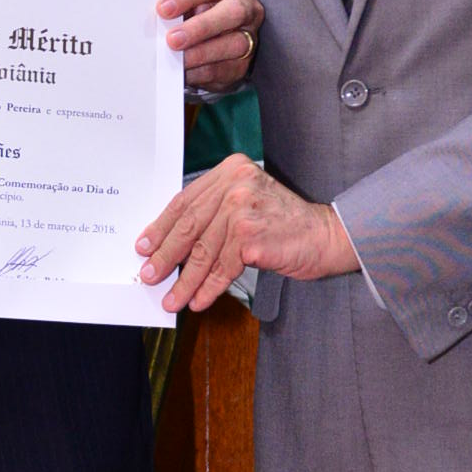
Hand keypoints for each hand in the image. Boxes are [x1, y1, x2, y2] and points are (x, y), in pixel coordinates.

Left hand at [136, 153, 357, 314]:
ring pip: (203, 251)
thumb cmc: (286, 223)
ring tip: (172, 298)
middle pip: (189, 225)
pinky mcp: (251, 236)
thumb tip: (171, 243)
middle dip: (165, 255)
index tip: (144, 246)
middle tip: (150, 276)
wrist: (327, 236)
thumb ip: (215, 212)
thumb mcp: (247, 203)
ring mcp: (243, 209)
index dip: (161, 227)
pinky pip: (222, 269)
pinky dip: (208, 288)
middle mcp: (235, 184)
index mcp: (230, 170)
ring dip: (184, 280)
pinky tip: (199, 301)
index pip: (185, 201)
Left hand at [156, 0, 262, 90]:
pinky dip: (201, 72)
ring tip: (178, 59)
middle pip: (231, 13)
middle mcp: (248, 8)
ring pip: (233, 44)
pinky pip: (225, 69)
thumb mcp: (191, 1)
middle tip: (173, 39)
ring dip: (201, 53)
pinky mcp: (242, 64)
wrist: (216, 38)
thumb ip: (180, 5)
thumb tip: (158, 17)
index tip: (163, 8)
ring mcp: (250, 37)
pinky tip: (184, 72)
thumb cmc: (199, 12)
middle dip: (200, 27)